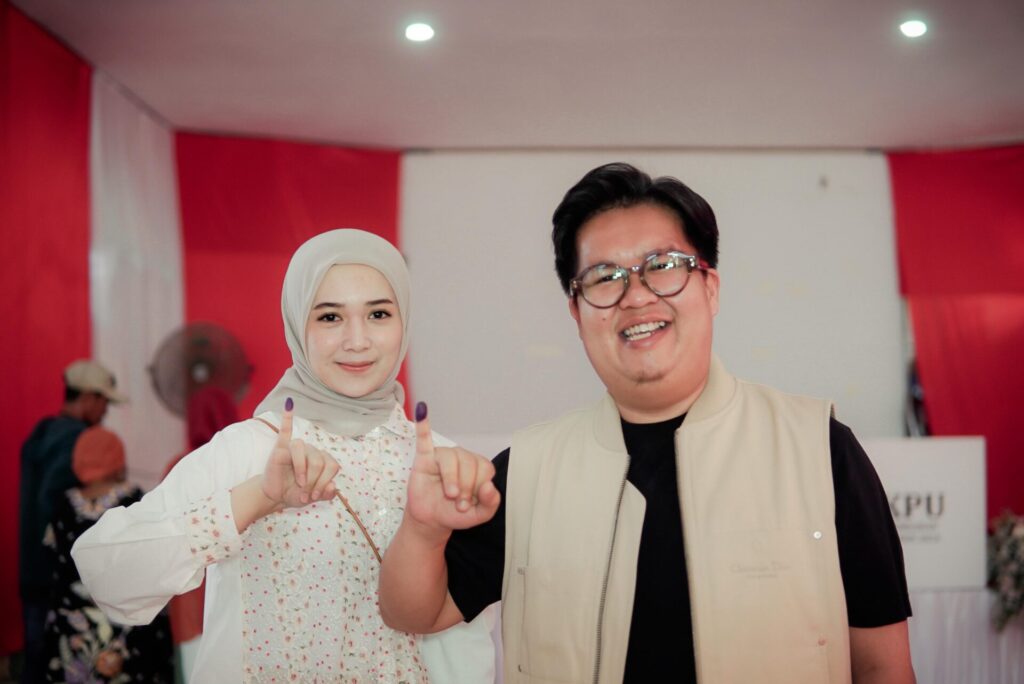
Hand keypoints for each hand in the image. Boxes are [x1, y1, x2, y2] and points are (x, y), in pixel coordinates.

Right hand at [261, 399, 338, 508]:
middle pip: (320, 461)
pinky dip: (287, 417)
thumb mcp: (314, 497)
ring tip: (298, 484)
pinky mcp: (281, 448)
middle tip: (305, 495)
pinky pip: (285, 430)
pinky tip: (289, 404)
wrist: (276, 496)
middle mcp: (312, 450)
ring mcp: (297, 448)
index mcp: (323, 459)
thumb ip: (327, 493)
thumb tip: (333, 487)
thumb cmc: (296, 493)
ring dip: (302, 472)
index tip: (316, 497)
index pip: (333, 465)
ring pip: (306, 453)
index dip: (325, 482)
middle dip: (313, 481)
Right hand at [405, 402, 500, 536]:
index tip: (469, 505)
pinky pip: (423, 439)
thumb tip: (490, 486)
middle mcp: (462, 457)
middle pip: (469, 463)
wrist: (431, 520)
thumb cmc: (454, 512)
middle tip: (458, 504)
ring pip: (450, 458)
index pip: (485, 469)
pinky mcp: (424, 458)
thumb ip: (490, 503)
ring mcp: (443, 456)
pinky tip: (422, 412)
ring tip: (449, 494)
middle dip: (465, 487)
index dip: (479, 487)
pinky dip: (423, 426)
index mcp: (478, 467)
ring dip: (451, 479)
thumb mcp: (478, 515)